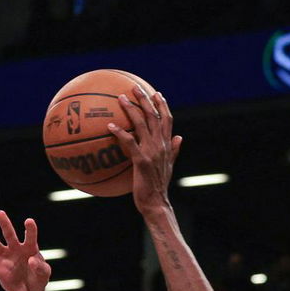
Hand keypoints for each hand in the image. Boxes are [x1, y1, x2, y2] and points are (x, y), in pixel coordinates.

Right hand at [0, 210, 50, 290]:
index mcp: (30, 248)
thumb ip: (40, 268)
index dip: (30, 230)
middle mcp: (16, 248)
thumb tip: (31, 260)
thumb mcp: (44, 275)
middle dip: (4, 224)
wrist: (28, 290)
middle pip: (9, 234)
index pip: (30, 237)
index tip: (28, 221)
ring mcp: (6, 256)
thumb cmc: (38, 279)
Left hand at [110, 84, 181, 215]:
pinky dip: (120, 133)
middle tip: (134, 87)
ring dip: (131, 109)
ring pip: (142, 124)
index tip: (157, 93)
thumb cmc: (159, 187)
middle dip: (145, 99)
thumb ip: (174, 150)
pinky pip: (129, 142)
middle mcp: (161, 145)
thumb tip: (180, 138)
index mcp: (167, 145)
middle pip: (154, 116)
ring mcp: (152, 152)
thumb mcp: (169, 166)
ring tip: (121, 99)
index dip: (163, 105)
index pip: (167, 120)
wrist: (157, 203)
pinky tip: (110, 126)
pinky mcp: (141, 161)